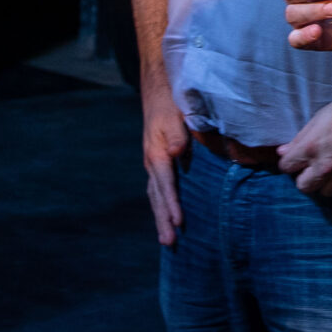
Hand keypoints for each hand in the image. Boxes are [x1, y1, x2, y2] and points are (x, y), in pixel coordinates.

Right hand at [144, 93, 190, 244]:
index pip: (165, 185)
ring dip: (161, 216)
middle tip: (169, 243)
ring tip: (166, 239)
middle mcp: (152, 162)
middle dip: (163, 220)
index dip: (172, 204)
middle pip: (157, 196)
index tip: (178, 223)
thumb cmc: (170, 101)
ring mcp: (153, 162)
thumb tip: (175, 152)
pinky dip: (162, 205)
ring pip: (155, 195)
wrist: (158, 88)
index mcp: (157, 154)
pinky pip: (158, 188)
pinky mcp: (158, 161)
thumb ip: (176, 134)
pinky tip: (167, 216)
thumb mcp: (174, 113)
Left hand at [277, 88, 331, 197]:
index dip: (290, 163)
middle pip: (304, 187)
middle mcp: (326, 165)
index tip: (295, 160)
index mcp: (311, 148)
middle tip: (312, 169)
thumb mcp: (319, 119)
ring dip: (326, 183)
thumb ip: (300, 139)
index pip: (287, 167)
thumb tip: (283, 152)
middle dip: (305, 178)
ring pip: (325, 192)